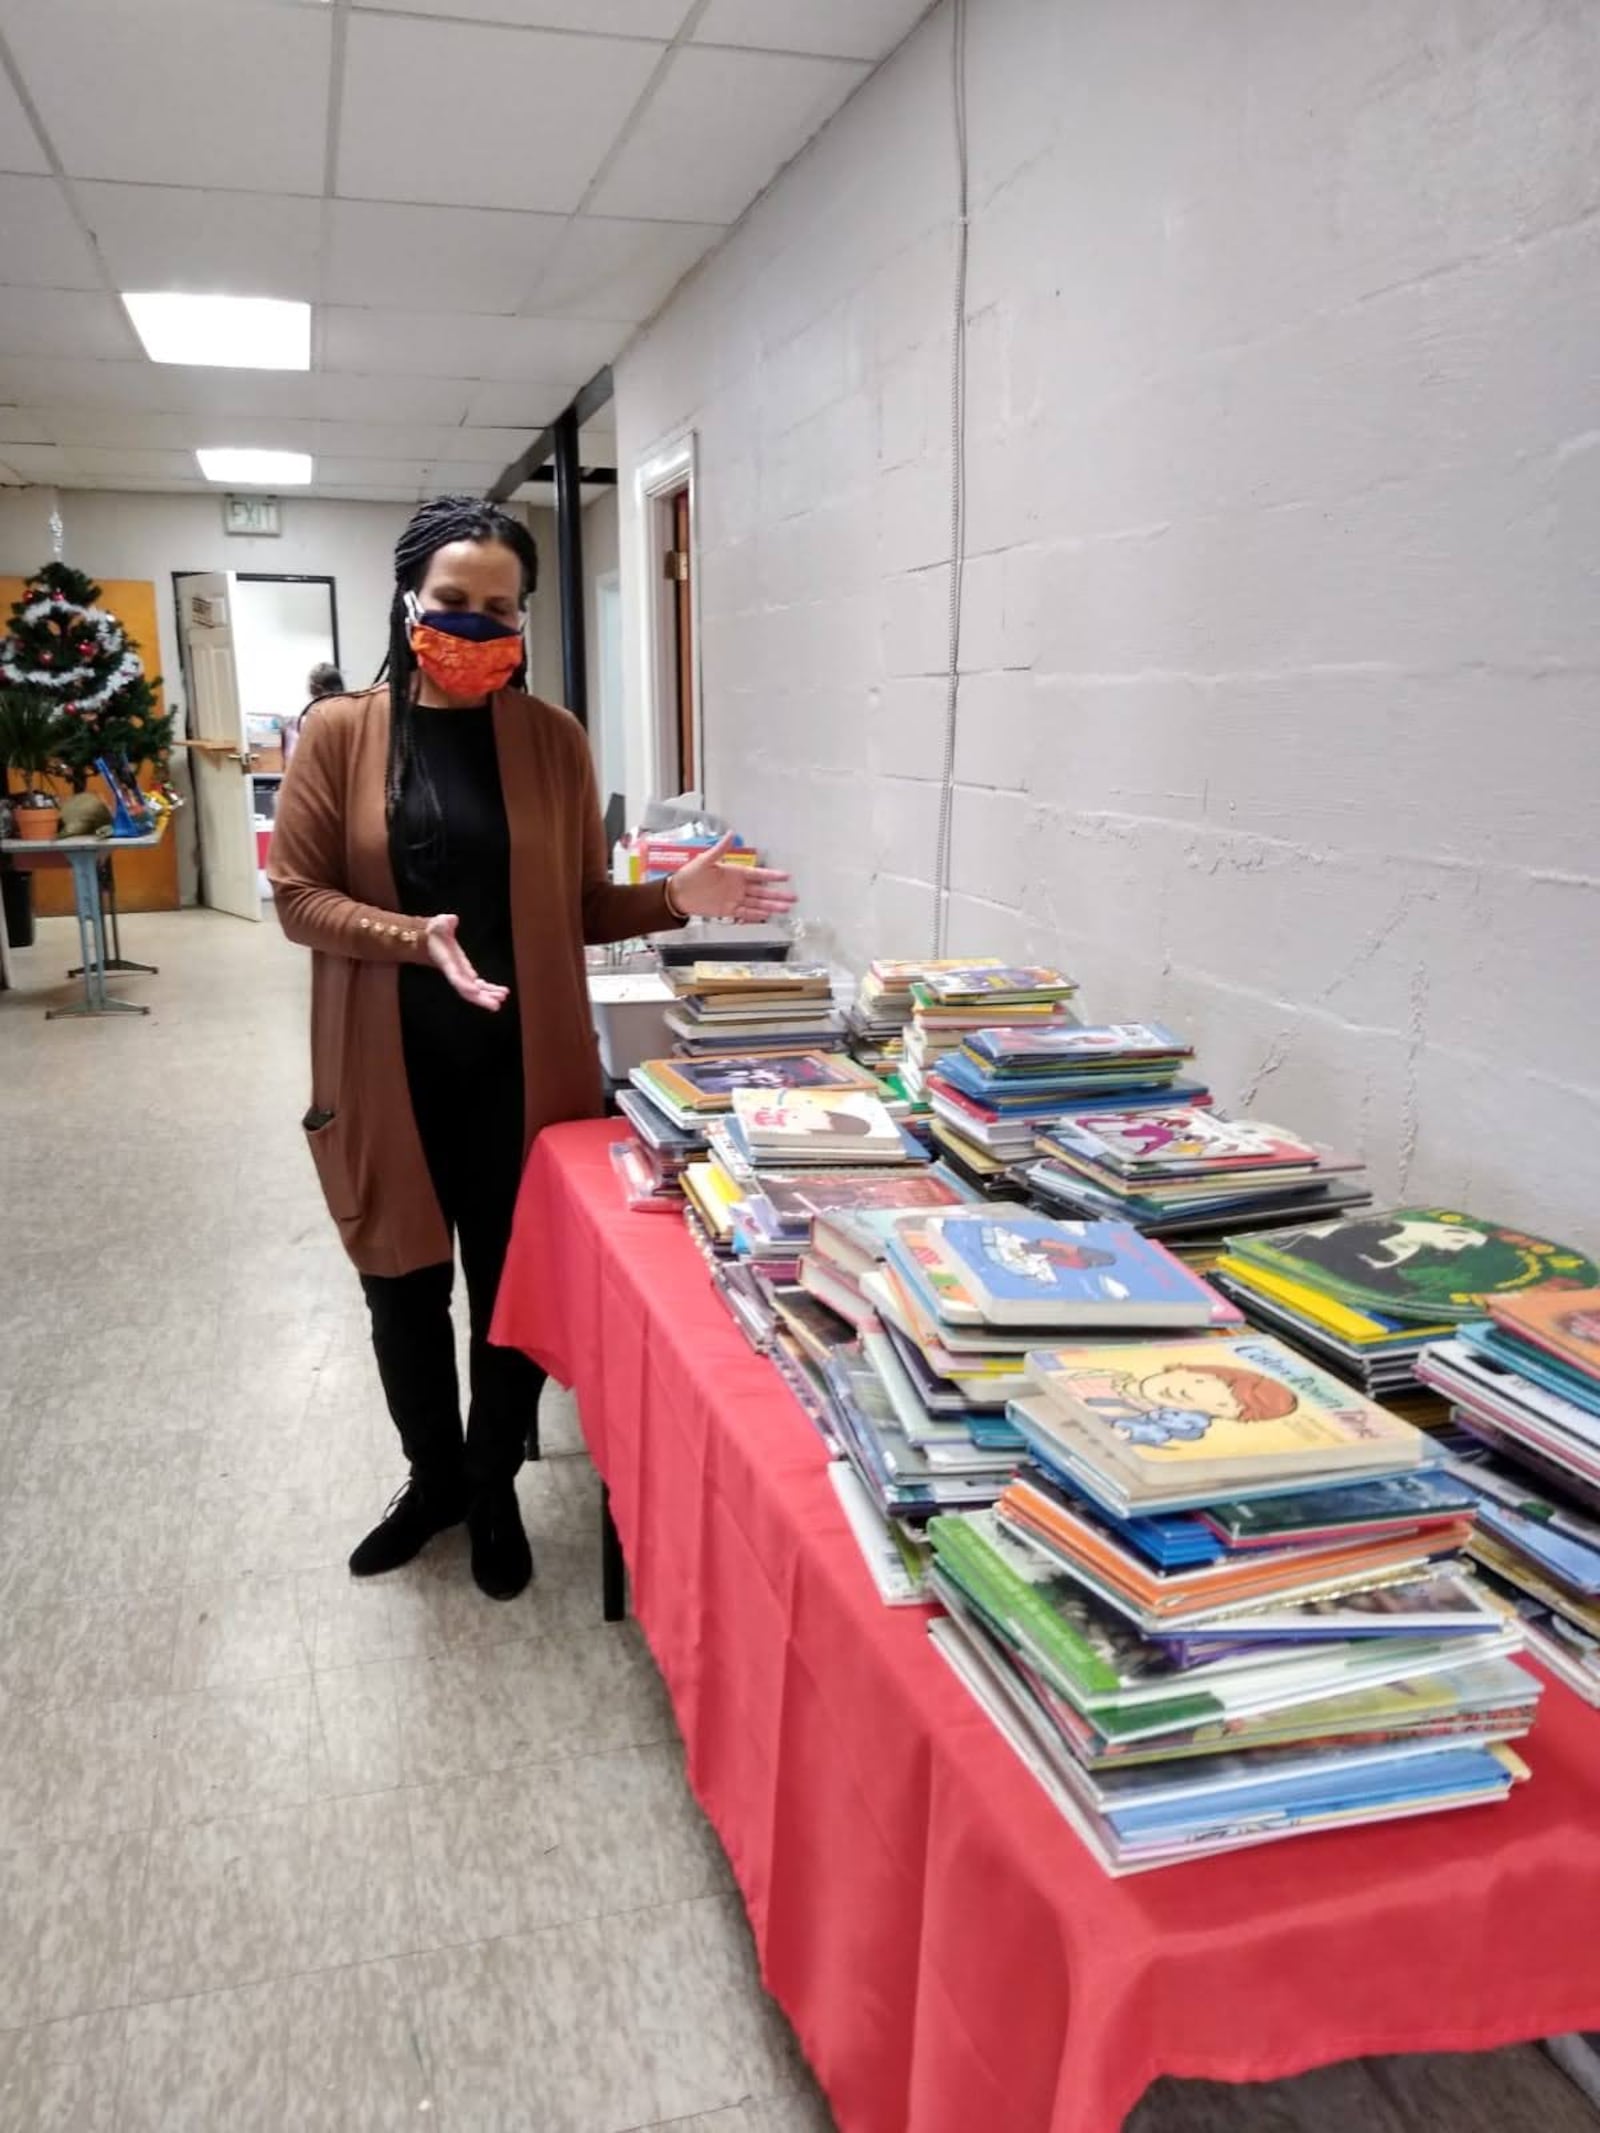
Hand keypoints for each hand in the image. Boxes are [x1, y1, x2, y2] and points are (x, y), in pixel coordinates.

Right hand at [425, 913, 508, 1011]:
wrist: (429, 940)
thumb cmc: (435, 931)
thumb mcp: (438, 923)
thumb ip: (444, 922)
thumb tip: (450, 919)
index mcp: (447, 962)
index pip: (455, 976)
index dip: (464, 984)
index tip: (475, 991)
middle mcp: (455, 972)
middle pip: (467, 991)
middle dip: (481, 999)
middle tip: (496, 1005)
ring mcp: (462, 974)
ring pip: (475, 991)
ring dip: (489, 996)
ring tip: (503, 997)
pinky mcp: (467, 973)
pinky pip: (480, 985)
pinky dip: (490, 990)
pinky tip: (503, 993)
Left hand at [669, 833, 795, 923]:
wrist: (678, 894)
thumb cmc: (690, 875)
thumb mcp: (705, 860)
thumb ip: (720, 849)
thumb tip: (731, 834)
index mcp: (735, 873)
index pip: (758, 875)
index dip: (772, 876)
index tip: (786, 876)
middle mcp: (737, 887)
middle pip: (762, 892)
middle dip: (778, 895)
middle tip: (793, 897)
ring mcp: (734, 899)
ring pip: (757, 904)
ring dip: (771, 906)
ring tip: (785, 909)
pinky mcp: (727, 910)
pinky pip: (745, 914)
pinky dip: (755, 915)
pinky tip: (767, 916)